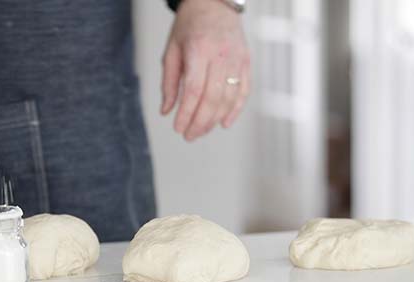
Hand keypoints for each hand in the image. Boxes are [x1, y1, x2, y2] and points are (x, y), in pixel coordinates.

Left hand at [161, 0, 250, 140]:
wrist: (215, 2)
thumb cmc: (190, 25)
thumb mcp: (172, 49)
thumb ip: (169, 82)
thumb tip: (167, 111)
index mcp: (199, 50)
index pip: (194, 90)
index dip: (186, 113)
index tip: (178, 128)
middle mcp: (221, 55)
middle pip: (212, 98)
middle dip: (200, 122)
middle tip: (189, 136)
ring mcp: (237, 59)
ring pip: (229, 98)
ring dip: (214, 120)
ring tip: (201, 131)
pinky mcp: (247, 62)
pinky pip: (244, 91)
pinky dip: (235, 110)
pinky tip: (223, 123)